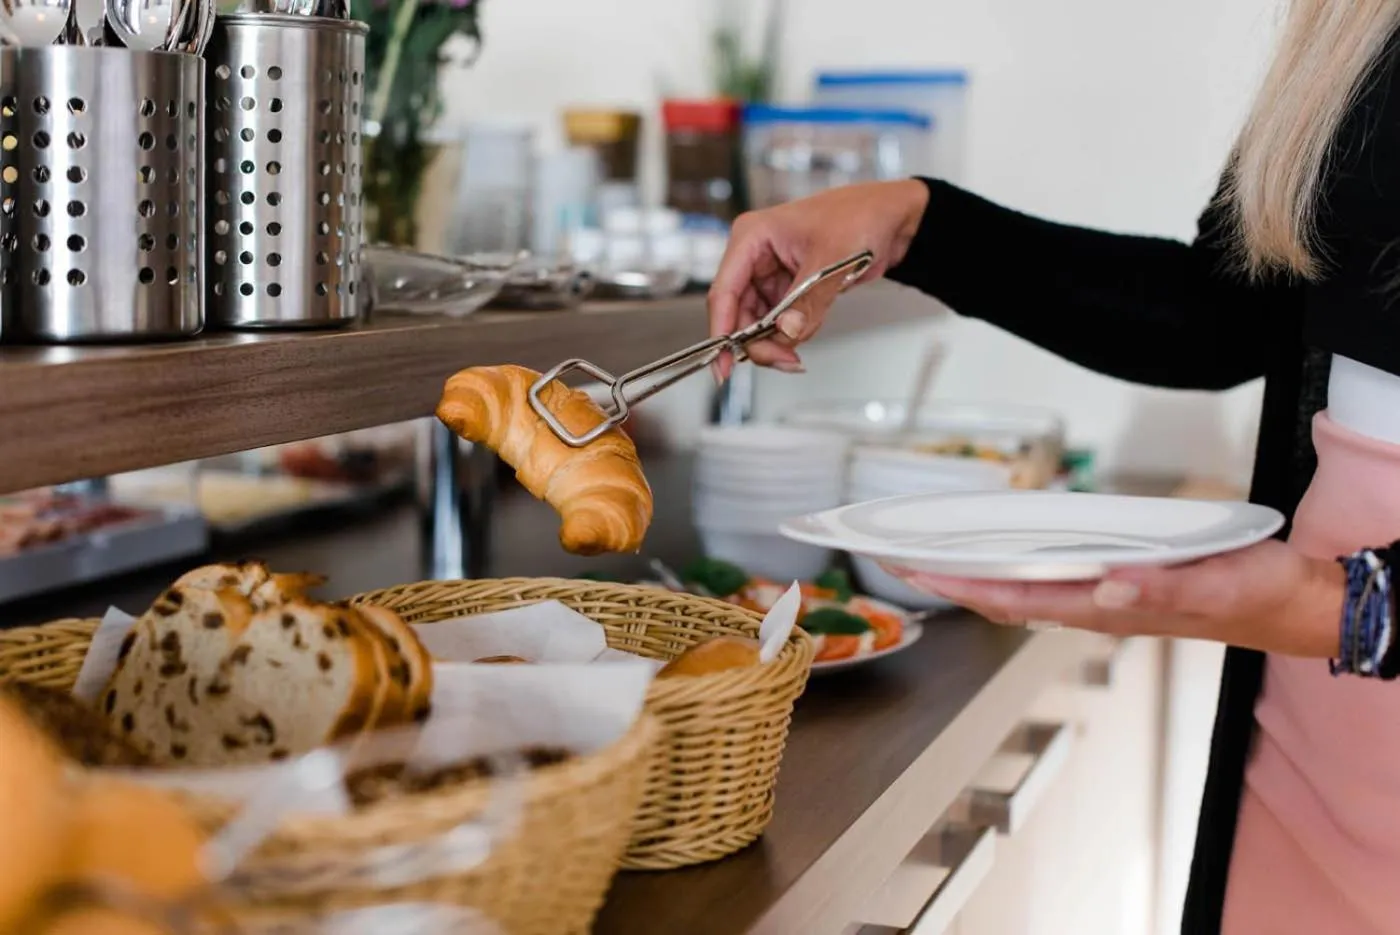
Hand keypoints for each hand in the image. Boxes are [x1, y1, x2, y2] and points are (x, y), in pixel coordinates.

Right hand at [707, 180, 930, 379]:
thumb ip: (807, 302)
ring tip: (798, 346)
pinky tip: (806, 330)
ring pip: (758, 322)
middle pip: (739, 313)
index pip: (725, 291)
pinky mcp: (788, 288)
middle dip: (758, 341)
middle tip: (783, 360)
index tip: (723, 364)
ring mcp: (771, 274)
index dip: (721, 331)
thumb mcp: (831, 261)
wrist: (892, 219)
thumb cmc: (860, 216)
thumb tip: (786, 332)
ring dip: (776, 340)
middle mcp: (755, 256)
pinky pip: (779, 321)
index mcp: (753, 237)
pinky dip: (791, 334)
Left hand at [885, 540, 1345, 657]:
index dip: (959, 585)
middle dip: (946, 579)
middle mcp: (1093, 605)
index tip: (913, 569)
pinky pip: (1047, 577)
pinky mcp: (1115, 583)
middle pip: (1002, 596)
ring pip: (1019, 588)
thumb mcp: (1217, 585)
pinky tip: (993, 553)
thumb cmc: (1253, 594)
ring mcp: (1101, 597)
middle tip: (894, 555)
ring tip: (926, 553)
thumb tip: (1106, 584)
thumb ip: (1162, 590)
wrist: (1288, 602)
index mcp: (1106, 607)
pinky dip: (1009, 565)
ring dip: (970, 574)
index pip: (1013, 598)